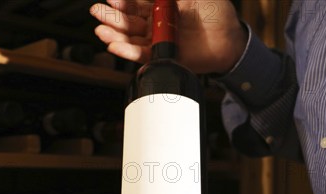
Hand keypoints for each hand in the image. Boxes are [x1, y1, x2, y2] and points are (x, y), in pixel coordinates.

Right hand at [89, 0, 247, 73]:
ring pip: (132, 38)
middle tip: (97, 10)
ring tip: (100, 29)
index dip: (123, 0)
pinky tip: (115, 45)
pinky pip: (142, 54)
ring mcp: (160, 40)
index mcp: (162, 7)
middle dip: (112, 16)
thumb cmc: (216, 12)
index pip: (137, 3)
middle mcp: (158, 24)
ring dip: (115, 34)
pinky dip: (127, 50)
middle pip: (129, 20)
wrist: (229, 40)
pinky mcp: (164, 56)